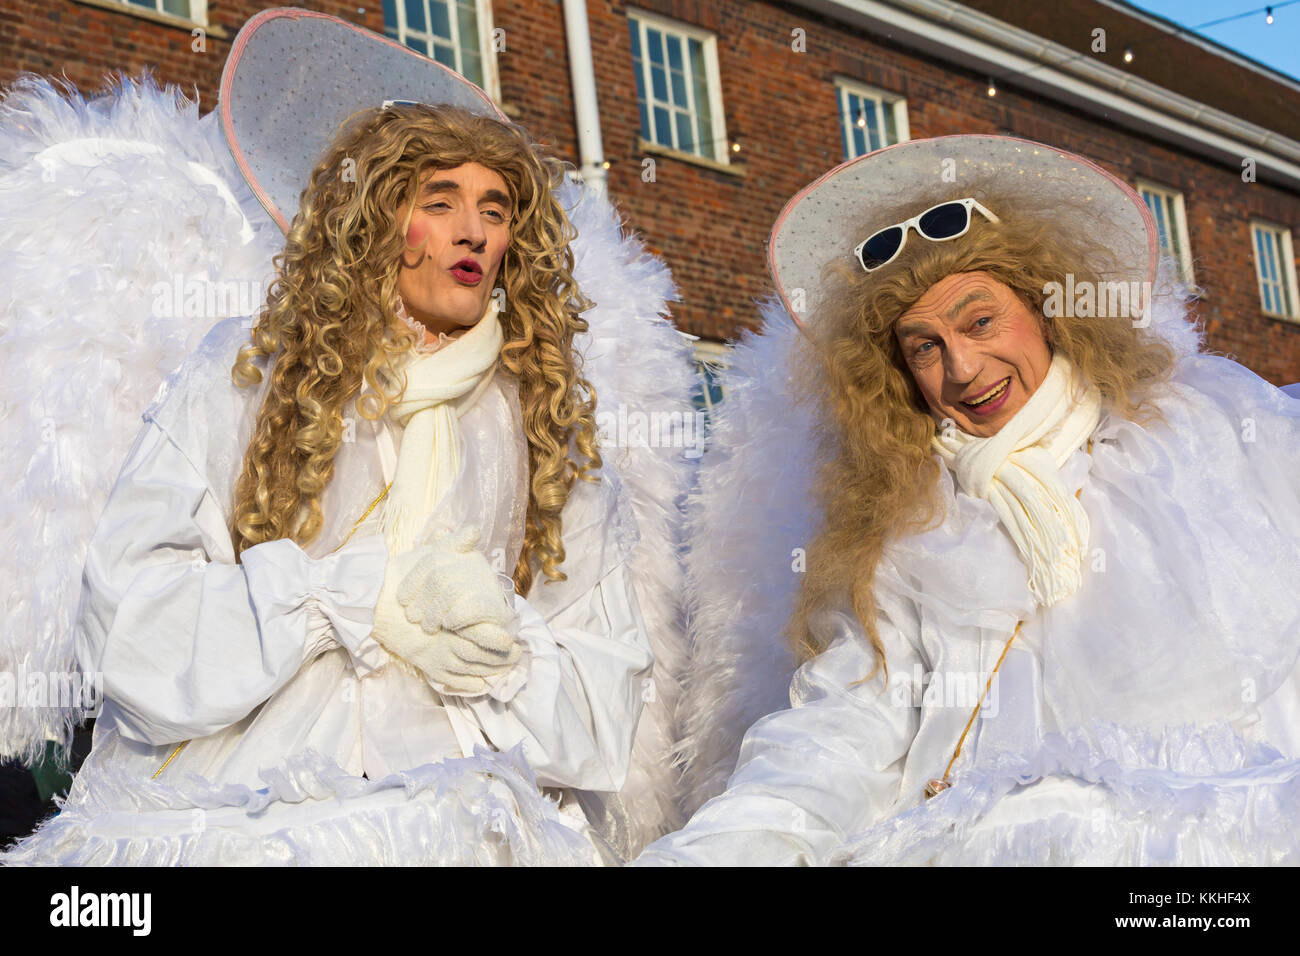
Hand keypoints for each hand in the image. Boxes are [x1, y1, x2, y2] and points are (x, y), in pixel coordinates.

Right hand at [369, 526, 522, 695]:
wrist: (372, 600)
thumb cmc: (403, 576)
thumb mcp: (430, 557)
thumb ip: (454, 544)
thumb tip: (474, 529)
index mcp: (449, 617)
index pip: (479, 633)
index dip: (496, 639)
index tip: (512, 641)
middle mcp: (442, 638)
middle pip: (476, 655)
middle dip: (500, 659)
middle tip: (518, 657)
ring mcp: (434, 653)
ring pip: (466, 669)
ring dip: (489, 672)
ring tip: (507, 670)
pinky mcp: (426, 664)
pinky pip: (451, 681)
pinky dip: (468, 686)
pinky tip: (483, 685)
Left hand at [396, 525, 517, 637]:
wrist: (494, 621)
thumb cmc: (465, 597)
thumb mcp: (450, 573)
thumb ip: (442, 554)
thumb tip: (439, 531)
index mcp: (464, 555)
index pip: (432, 560)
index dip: (413, 580)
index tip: (401, 599)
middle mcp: (477, 566)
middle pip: (439, 577)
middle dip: (422, 600)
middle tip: (413, 617)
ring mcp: (487, 586)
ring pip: (451, 593)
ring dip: (434, 613)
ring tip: (428, 627)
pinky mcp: (494, 608)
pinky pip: (470, 609)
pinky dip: (455, 617)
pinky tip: (448, 624)